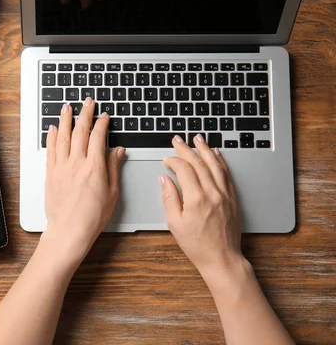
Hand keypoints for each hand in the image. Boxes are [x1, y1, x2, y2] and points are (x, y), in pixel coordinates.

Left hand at [44, 98, 124, 259]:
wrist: (69, 230)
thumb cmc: (92, 217)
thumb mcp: (112, 193)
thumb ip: (114, 168)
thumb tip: (118, 151)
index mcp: (94, 167)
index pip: (98, 137)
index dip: (102, 124)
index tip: (104, 116)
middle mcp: (77, 164)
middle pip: (80, 132)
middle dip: (85, 114)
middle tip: (87, 102)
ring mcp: (61, 167)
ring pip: (63, 137)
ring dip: (66, 120)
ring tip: (67, 107)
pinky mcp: (50, 174)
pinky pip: (51, 150)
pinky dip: (52, 137)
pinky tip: (53, 128)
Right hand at [160, 134, 243, 278]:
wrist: (222, 258)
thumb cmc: (197, 245)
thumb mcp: (175, 223)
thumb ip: (169, 198)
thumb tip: (165, 179)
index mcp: (196, 199)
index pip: (184, 170)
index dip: (174, 161)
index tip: (167, 160)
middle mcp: (213, 193)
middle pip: (199, 163)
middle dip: (187, 149)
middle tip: (178, 140)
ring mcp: (225, 194)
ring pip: (215, 165)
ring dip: (205, 149)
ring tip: (198, 139)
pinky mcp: (232, 198)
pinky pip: (226, 174)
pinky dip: (220, 161)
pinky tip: (216, 154)